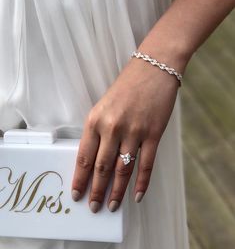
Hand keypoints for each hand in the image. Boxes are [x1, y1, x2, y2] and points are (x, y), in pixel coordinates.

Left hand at [71, 57, 178, 212]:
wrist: (152, 68)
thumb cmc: (126, 87)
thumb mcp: (104, 106)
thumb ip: (98, 131)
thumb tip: (95, 159)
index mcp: (95, 120)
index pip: (84, 156)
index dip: (80, 178)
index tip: (77, 194)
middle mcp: (112, 128)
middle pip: (102, 167)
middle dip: (96, 190)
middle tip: (93, 206)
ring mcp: (134, 132)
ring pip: (123, 169)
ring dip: (117, 191)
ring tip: (113, 206)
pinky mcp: (153, 133)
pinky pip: (146, 163)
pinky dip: (142, 182)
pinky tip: (137, 195)